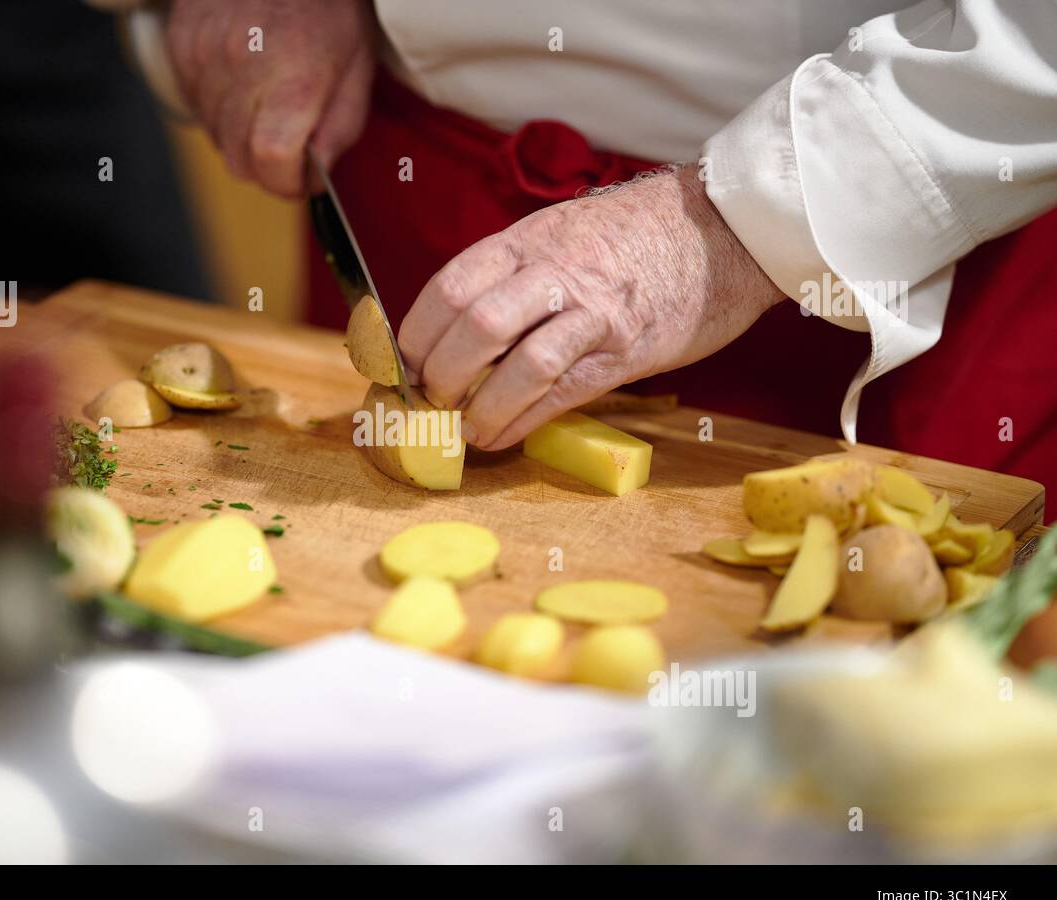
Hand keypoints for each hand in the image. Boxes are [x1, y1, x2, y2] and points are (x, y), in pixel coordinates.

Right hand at [165, 0, 375, 196]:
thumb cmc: (329, 10)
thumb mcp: (357, 68)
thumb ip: (339, 129)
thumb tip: (315, 176)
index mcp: (294, 78)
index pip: (272, 160)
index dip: (287, 183)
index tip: (301, 179)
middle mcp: (243, 68)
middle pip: (239, 159)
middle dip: (266, 167)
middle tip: (289, 146)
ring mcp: (205, 55)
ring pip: (215, 137)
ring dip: (241, 137)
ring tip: (266, 104)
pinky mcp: (182, 45)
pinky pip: (196, 105)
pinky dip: (218, 108)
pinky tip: (242, 82)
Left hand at [398, 164, 786, 449]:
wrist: (724, 229)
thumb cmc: (636, 238)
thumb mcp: (562, 234)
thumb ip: (514, 274)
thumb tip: (460, 329)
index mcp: (527, 241)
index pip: (449, 287)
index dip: (416, 335)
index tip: (406, 366)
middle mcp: (552, 271)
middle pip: (473, 326)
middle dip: (441, 375)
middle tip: (434, 402)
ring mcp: (591, 310)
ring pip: (516, 361)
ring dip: (480, 407)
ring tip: (467, 430)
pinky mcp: (625, 349)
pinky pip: (561, 392)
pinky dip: (521, 422)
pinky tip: (502, 438)